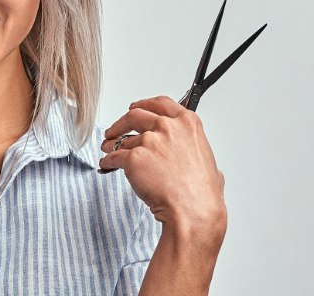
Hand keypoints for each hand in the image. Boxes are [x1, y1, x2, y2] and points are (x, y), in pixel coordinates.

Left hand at [99, 96, 225, 230]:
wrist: (192, 212)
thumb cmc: (201, 194)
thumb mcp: (208, 161)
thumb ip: (194, 149)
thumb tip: (190, 153)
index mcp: (187, 123)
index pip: (160, 103)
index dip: (144, 104)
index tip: (136, 107)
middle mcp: (168, 127)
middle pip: (135, 116)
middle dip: (121, 123)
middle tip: (115, 130)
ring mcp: (150, 141)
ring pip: (124, 140)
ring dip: (113, 145)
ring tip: (108, 149)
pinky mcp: (134, 157)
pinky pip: (114, 157)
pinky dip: (108, 160)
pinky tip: (107, 163)